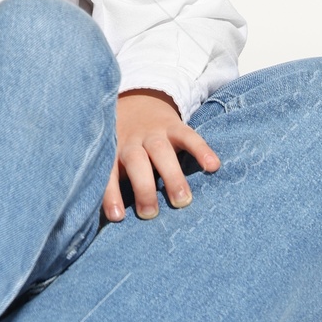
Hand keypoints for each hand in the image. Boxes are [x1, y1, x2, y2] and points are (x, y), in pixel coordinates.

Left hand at [103, 90, 219, 221]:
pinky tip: (213, 166)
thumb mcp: (112, 157)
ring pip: (161, 151)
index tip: (117, 217)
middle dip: (143, 188)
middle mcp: (132, 141)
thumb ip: (114, 183)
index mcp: (112, 152)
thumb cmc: (123, 143)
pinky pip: (189, 136)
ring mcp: (154, 133)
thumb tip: (114, 221)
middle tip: (151, 213)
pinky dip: (201, 150)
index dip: (111, 194)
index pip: (108, 173)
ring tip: (183, 200)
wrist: (137, 100)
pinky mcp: (175, 126)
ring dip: (172, 176)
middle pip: (136, 162)